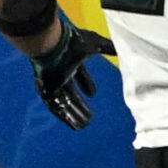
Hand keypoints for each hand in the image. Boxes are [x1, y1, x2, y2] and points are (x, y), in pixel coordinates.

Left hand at [30, 15, 114, 130]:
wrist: (51, 43)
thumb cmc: (72, 41)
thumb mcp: (95, 44)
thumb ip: (108, 47)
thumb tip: (121, 48)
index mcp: (69, 62)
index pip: (79, 75)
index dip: (86, 84)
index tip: (93, 95)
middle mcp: (59, 74)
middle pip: (71, 93)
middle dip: (79, 105)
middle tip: (89, 117)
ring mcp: (52, 83)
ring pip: (64, 103)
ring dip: (73, 114)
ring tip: (83, 126)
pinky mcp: (47, 90)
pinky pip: (55, 107)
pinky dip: (64, 116)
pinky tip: (73, 124)